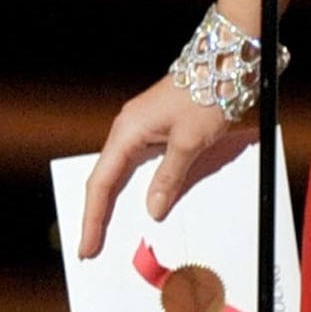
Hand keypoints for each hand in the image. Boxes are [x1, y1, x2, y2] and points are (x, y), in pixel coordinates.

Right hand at [78, 76, 251, 259]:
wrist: (223, 64)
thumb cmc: (205, 96)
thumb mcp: (190, 143)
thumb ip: (169, 178)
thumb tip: (154, 209)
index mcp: (127, 132)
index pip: (101, 183)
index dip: (92, 217)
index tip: (87, 245)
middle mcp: (127, 131)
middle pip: (105, 180)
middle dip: (98, 215)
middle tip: (93, 247)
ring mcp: (140, 130)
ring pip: (121, 174)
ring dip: (118, 203)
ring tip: (114, 234)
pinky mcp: (156, 131)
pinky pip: (140, 166)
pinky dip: (139, 188)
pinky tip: (145, 206)